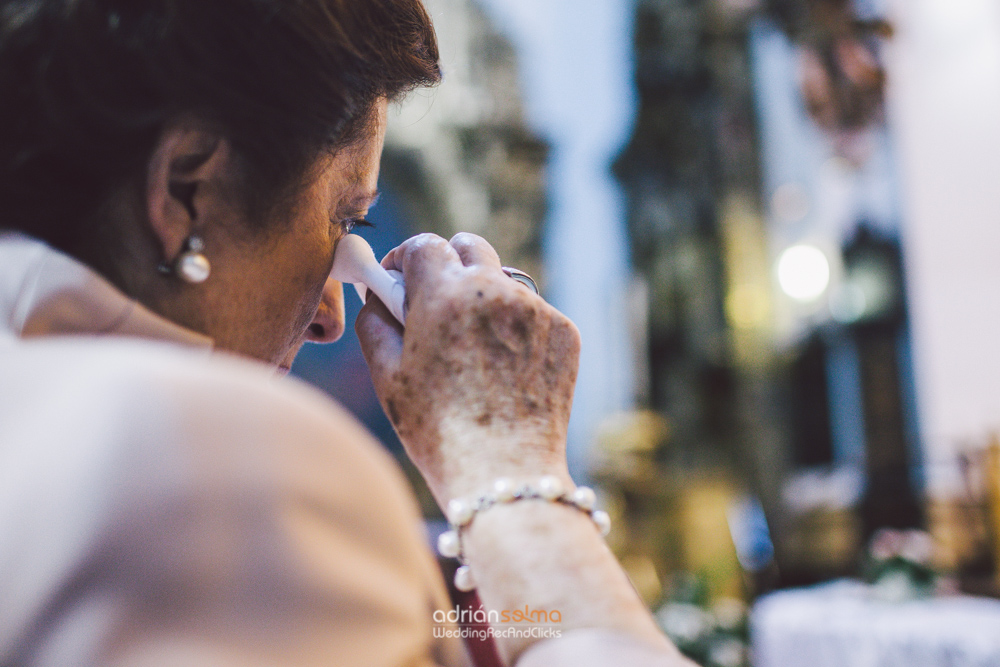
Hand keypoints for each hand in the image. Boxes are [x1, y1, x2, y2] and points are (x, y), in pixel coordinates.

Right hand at [355, 233, 579, 504]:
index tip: (398, 281)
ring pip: (503, 282)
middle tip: (435, 301)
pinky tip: (504, 372)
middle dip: (448, 264)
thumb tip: (378, 295)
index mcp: (446, 294)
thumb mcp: (387, 376)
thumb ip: (375, 321)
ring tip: (472, 350)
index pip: (424, 245)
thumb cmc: (438, 430)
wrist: (504, 473)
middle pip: (469, 247)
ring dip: (483, 299)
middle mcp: (496, 289)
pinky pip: (533, 314)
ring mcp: (536, 309)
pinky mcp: (565, 332)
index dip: (404, 260)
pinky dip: (515, 330)